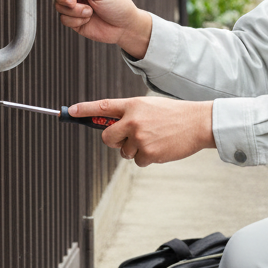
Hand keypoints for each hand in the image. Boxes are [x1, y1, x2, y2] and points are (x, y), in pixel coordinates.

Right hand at [45, 0, 152, 57]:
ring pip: (58, 5)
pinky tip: (87, 20)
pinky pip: (63, 19)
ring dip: (73, 10)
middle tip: (74, 1)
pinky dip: (75, 20)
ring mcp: (75, 4)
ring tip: (89, 12)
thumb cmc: (119, 5)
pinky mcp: (74, 19)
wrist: (125, 27)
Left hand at [71, 97, 214, 166]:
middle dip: (114, 140)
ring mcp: (139, 138)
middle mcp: (133, 121)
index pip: (103, 106)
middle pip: (107, 137)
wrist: (197, 123)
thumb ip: (131, 114)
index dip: (84, 109)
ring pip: (124, 152)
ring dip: (135, 150)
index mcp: (133, 105)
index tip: (70, 111)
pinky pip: (138, 161)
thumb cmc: (175, 114)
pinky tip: (160, 147)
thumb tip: (114, 129)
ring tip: (155, 139)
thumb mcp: (150, 106)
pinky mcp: (148, 153)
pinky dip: (147, 158)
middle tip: (126, 138)